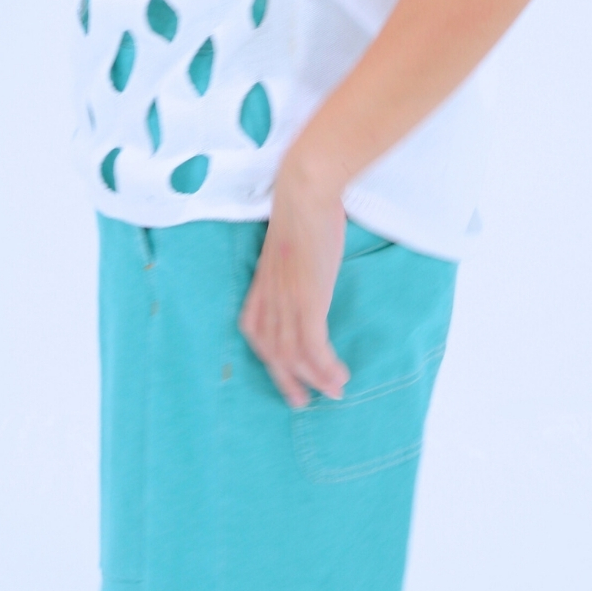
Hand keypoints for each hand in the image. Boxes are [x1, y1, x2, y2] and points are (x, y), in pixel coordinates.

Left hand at [238, 157, 349, 408]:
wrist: (305, 190)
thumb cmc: (303, 205)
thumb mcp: (292, 239)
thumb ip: (294, 259)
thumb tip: (309, 265)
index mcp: (262, 281)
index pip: (253, 328)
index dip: (266, 353)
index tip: (281, 368)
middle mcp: (269, 295)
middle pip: (271, 349)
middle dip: (286, 379)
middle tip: (302, 401)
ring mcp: (287, 299)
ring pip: (293, 354)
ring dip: (314, 379)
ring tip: (333, 393)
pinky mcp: (307, 298)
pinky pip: (313, 346)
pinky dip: (324, 368)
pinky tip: (338, 378)